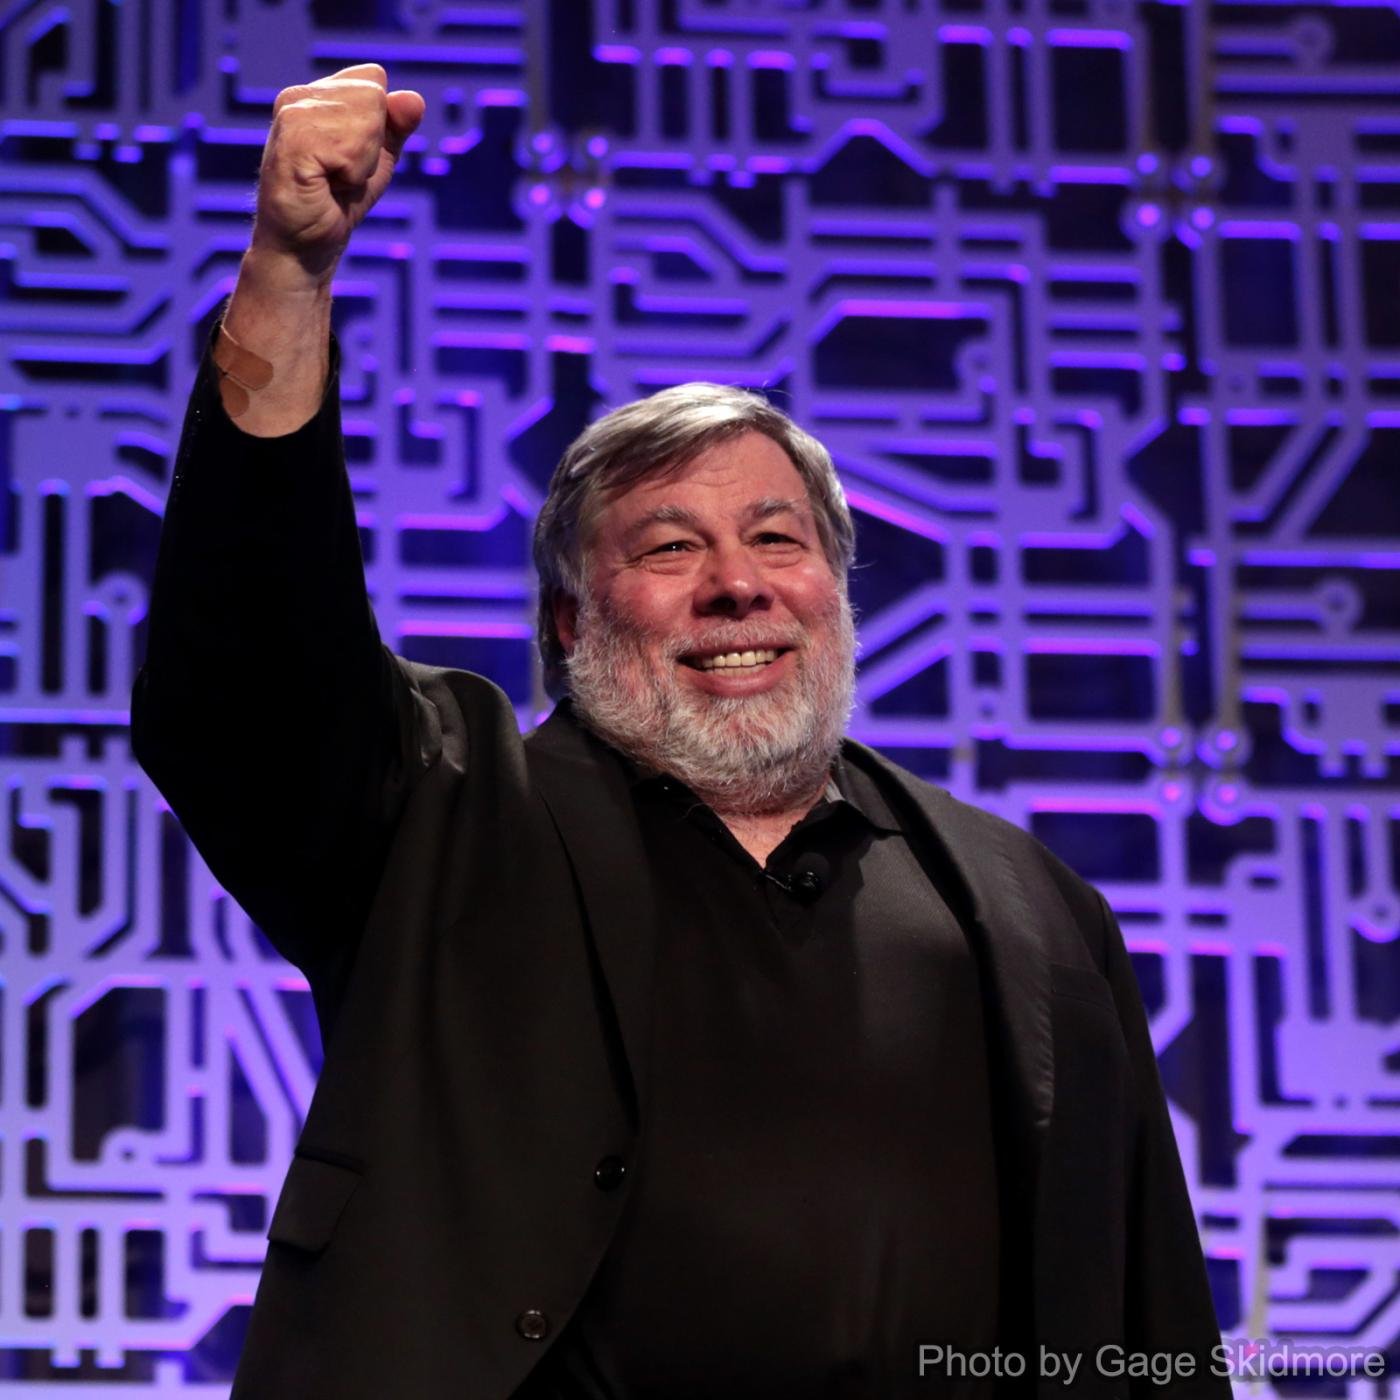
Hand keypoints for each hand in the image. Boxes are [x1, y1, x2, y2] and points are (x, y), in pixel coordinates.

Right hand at [250, 63, 424, 287]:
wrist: (305, 249)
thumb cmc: (337, 205)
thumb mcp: (378, 161)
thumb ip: (396, 126)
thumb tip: (414, 98)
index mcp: (317, 93)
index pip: (375, 79)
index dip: (378, 126)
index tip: (351, 158)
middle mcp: (299, 96)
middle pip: (373, 96)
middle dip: (372, 145)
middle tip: (342, 175)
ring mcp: (291, 116)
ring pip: (366, 120)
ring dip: (361, 163)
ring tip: (333, 181)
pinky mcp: (291, 143)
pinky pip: (350, 148)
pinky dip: (352, 175)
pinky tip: (327, 187)